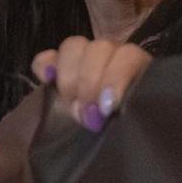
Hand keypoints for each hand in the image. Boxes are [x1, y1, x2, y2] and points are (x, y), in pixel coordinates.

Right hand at [30, 36, 151, 132]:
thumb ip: (126, 111)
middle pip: (98, 48)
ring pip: (73, 45)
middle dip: (89, 83)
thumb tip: (109, 110)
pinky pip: (46, 56)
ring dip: (69, 76)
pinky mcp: (58, 65)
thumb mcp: (133, 120)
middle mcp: (112, 53)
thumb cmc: (128, 127)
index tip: (106, 107)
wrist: (107, 136)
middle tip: (87, 114)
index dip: (116, 78)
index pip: (129, 56)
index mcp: (137, 65)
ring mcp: (84, 56)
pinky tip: (47, 79)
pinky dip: (44, 66)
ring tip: (71, 104)